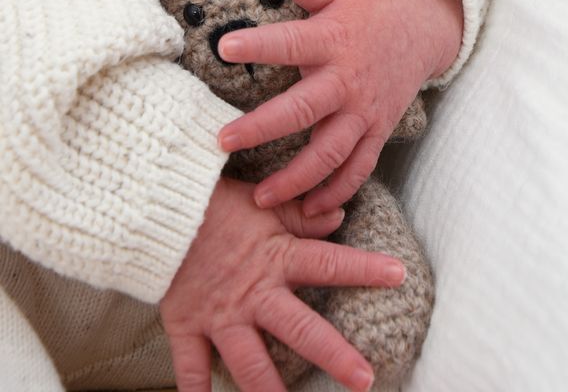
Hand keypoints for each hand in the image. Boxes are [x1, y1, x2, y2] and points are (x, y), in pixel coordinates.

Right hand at [160, 175, 404, 391]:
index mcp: (277, 258)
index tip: (399, 276)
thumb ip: (300, 216)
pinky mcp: (187, 327)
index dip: (365, 269)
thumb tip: (338, 219)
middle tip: (366, 379)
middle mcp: (254, 293)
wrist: (158, 209)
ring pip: (251, 364)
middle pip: (301, 329)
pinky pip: (191, 370)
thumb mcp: (262, 204)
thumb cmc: (214, 203)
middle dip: (334, 356)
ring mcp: (221, 316)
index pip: (329, 263)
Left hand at [217, 0, 462, 215]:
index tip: (224, 47)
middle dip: (262, 128)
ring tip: (262, 198)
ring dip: (297, 178)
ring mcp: (363, 111)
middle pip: (303, 110)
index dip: (259, 44)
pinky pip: (358, 169)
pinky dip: (337, 192)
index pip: (290, 42)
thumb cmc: (367, 11)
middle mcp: (346, 80)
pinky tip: (311, 211)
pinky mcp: (376, 132)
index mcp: (332, 40)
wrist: (420, 32)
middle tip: (223, 140)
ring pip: (330, 152)